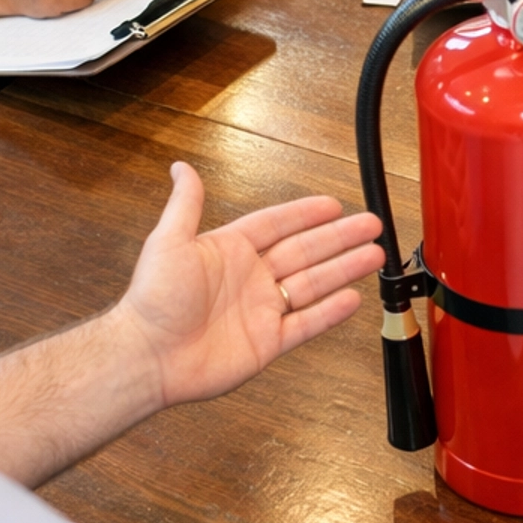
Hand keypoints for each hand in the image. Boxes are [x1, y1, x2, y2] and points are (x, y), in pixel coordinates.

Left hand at [110, 163, 382, 408]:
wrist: (149, 356)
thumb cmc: (153, 300)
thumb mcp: (168, 241)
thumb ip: (186, 204)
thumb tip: (181, 167)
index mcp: (229, 251)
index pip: (276, 224)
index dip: (305, 214)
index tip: (333, 203)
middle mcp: (250, 278)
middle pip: (305, 251)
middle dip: (339, 238)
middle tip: (370, 225)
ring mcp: (261, 310)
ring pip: (313, 284)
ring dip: (344, 269)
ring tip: (374, 255)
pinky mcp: (267, 342)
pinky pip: (306, 324)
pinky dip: (330, 312)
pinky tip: (353, 298)